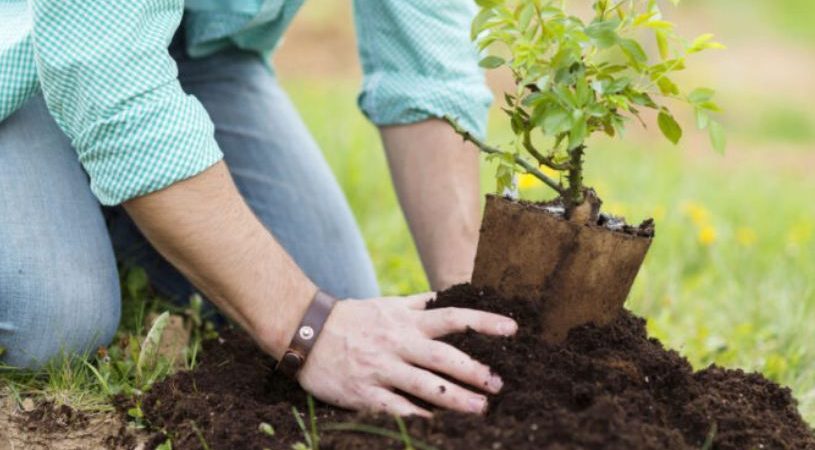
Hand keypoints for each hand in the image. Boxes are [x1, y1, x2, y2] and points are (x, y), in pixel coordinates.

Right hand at [296, 293, 516, 416]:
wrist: (305, 332)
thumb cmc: (352, 319)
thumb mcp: (387, 304)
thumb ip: (418, 303)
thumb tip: (446, 295)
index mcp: (406, 321)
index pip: (453, 317)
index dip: (483, 322)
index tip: (512, 329)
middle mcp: (398, 343)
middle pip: (443, 356)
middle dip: (474, 370)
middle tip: (499, 384)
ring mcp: (381, 368)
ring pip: (424, 385)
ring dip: (456, 398)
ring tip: (481, 409)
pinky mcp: (364, 392)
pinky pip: (396, 407)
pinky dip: (419, 417)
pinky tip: (439, 426)